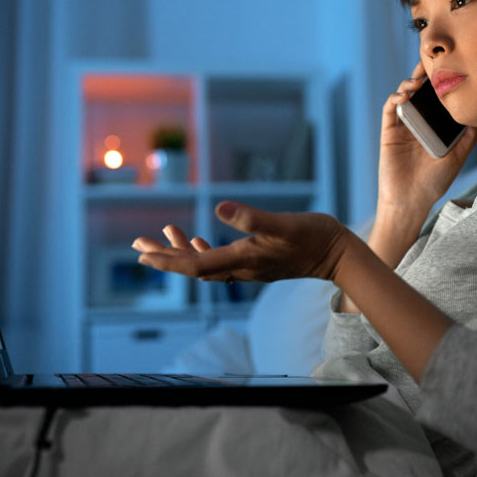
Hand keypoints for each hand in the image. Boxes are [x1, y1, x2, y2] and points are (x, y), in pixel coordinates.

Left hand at [132, 201, 349, 283]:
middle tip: (137, 246)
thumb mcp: (283, 224)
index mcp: (242, 259)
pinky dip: (205, 250)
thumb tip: (219, 209)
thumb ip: (251, 218)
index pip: (194, 266)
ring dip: (182, 251)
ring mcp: (249, 266)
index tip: (142, 256)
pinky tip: (200, 239)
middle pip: (194, 267)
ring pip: (206, 264)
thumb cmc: (314, 237)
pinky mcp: (258, 261)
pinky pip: (222, 260)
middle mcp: (241, 267)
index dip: (167, 260)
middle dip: (165, 256)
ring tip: (162, 235)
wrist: (339, 255)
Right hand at [378, 61, 476, 214]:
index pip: (436, 98)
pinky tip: (404, 97)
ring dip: (408, 84)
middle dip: (423, 75)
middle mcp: (418, 122)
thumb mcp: (458, 158)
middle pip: (419, 91)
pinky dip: (395, 99)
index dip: (440, 82)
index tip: (450, 67)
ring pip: (403, 95)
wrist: (411, 201)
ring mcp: (402, 126)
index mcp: (434, 126)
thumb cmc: (434, 182)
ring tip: (417, 81)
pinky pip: (389, 109)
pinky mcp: (389, 131)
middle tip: (430, 63)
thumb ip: (468, 137)